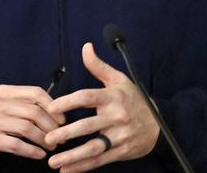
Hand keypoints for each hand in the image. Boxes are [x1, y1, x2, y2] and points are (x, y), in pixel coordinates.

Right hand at [0, 84, 66, 166]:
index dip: (53, 106)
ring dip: (44, 139)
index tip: (62, 119)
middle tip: (59, 137)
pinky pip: (16, 145)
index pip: (35, 92)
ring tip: (51, 147)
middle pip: (34, 111)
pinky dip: (31, 151)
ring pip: (27, 128)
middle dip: (51, 126)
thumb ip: (21, 104)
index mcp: (3, 92)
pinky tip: (39, 155)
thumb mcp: (0, 106)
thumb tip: (54, 110)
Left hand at [44, 43, 159, 171]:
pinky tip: (66, 170)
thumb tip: (86, 47)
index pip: (87, 98)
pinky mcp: (121, 151)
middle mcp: (116, 117)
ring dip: (72, 156)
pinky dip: (83, 167)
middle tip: (48, 139)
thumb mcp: (119, 80)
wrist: (159, 124)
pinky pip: (100, 160)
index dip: (68, 102)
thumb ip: (98, 66)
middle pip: (88, 126)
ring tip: (53, 161)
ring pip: (93, 147)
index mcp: (112, 97)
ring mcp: (119, 136)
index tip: (51, 109)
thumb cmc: (133, 99)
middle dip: (66, 133)